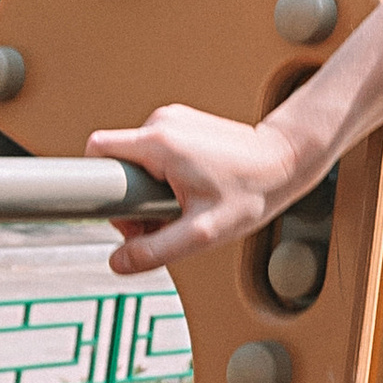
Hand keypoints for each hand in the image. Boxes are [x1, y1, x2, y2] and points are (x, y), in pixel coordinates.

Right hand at [86, 105, 304, 274]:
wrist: (286, 161)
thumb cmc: (252, 191)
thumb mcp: (203, 233)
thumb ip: (156, 250)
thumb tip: (118, 263)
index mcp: (158, 142)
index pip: (97, 150)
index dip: (101, 188)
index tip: (125, 214)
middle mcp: (162, 122)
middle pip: (117, 162)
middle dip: (130, 198)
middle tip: (161, 221)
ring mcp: (174, 119)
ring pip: (137, 159)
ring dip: (148, 188)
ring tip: (182, 207)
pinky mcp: (184, 123)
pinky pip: (155, 152)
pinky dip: (163, 175)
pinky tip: (190, 191)